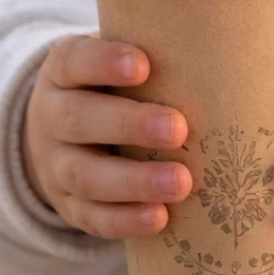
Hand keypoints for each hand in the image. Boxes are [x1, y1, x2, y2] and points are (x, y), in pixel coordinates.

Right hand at [23, 34, 191, 238]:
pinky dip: (125, 220)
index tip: (142, 65)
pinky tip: (160, 217)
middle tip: (177, 128)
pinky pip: (92, 217)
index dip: (103, 62)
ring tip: (180, 182)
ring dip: (134, 181)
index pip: (74, 61)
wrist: (58, 139)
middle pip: (78, 120)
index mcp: (62, 73)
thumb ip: (154, 60)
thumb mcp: (115, 68)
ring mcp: (55, 166)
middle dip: (129, 125)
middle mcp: (50, 118)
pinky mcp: (69, 206)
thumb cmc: (111, 91)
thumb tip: (223, 54)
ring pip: (85, 175)